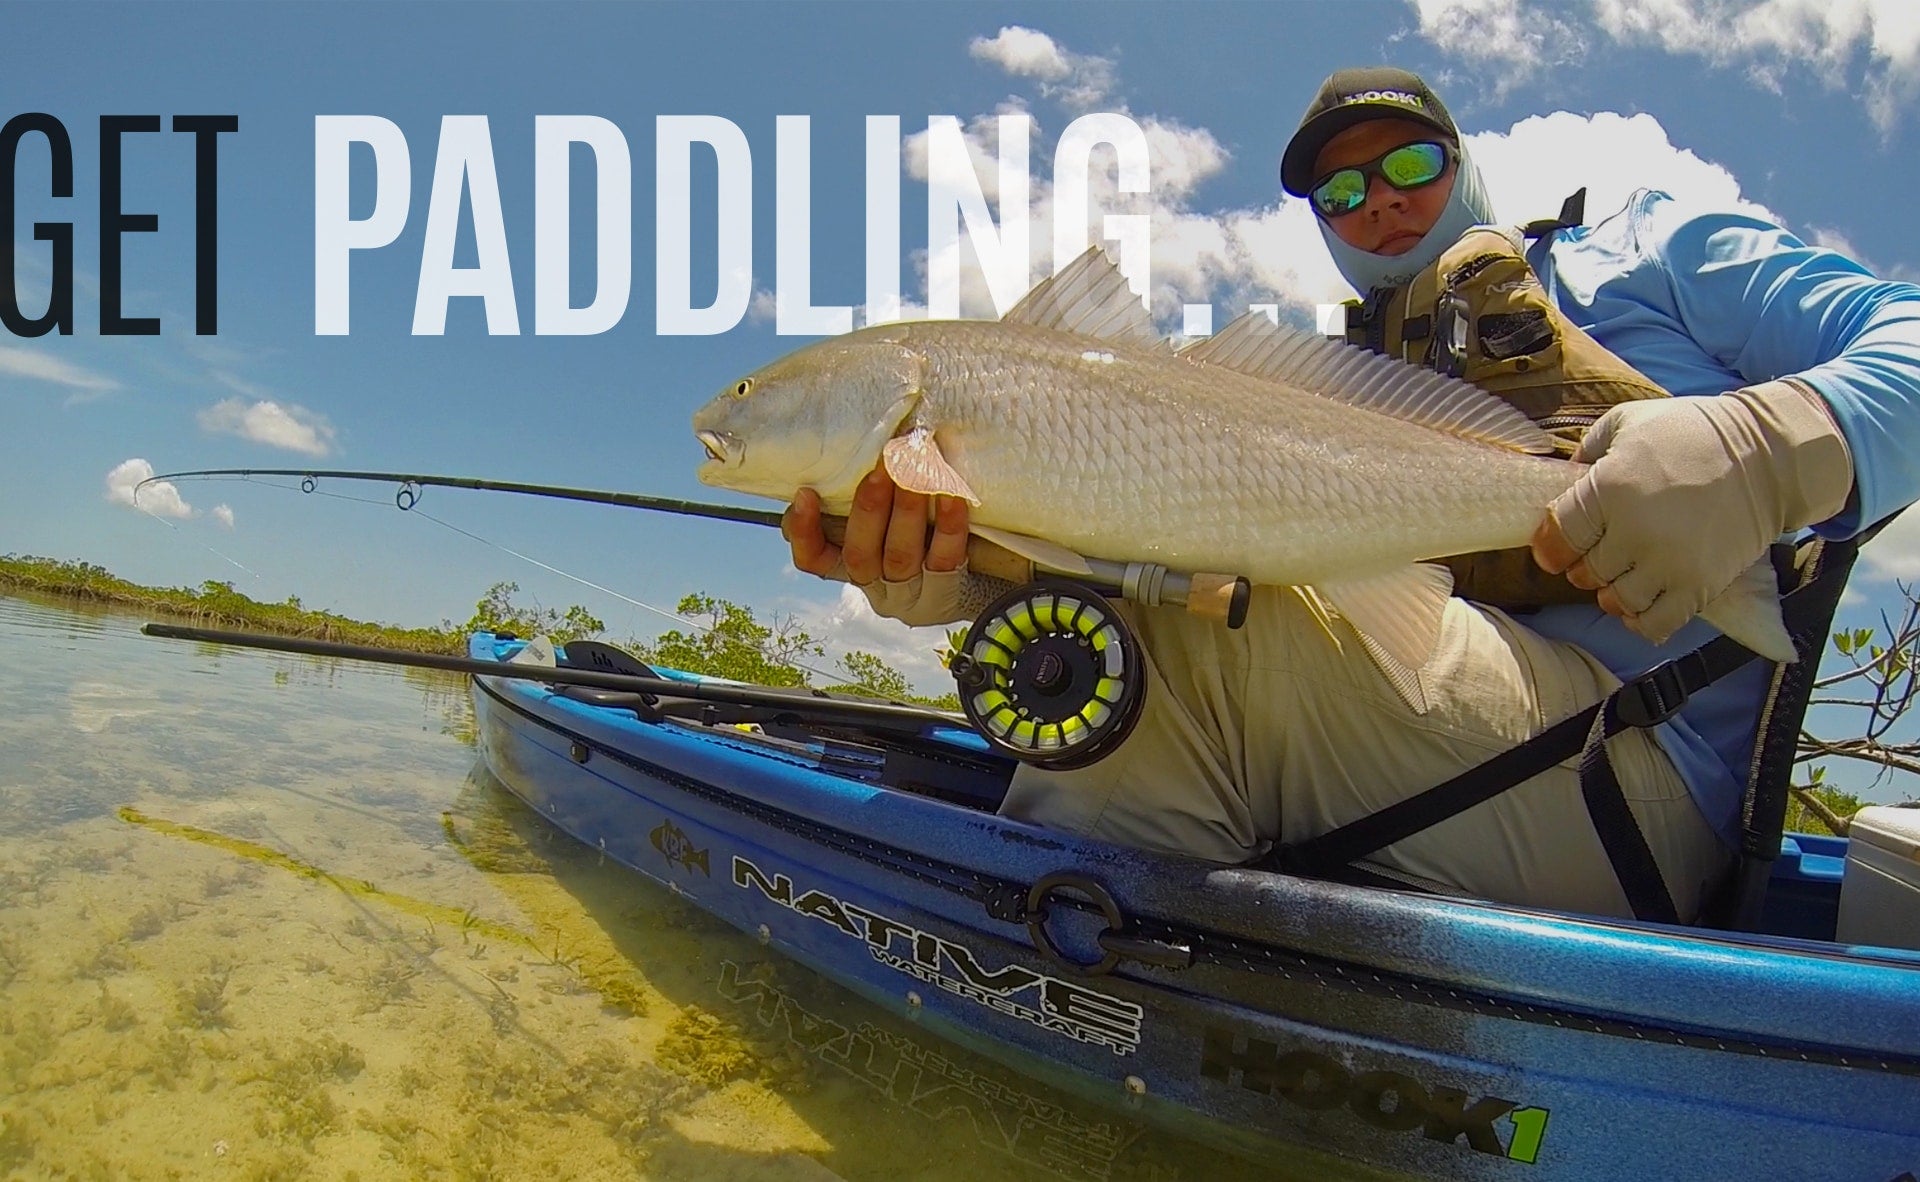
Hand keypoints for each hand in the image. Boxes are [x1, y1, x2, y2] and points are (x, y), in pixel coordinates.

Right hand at [783, 466, 983, 625]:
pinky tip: (952, 495)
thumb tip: (842, 451)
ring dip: (907, 510)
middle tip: (883, 465)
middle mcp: (875, 584)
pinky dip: (949, 525)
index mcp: (849, 566)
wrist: (971, 584)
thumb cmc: (916, 535)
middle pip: (861, 554)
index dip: (804, 531)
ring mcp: (911, 592)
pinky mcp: (947, 588)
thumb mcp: (883, 524)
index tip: (805, 493)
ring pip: (900, 555)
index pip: (814, 559)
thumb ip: (862, 499)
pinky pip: (945, 557)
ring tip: (918, 471)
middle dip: (869, 508)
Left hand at [1530, 382, 1851, 644]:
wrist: (1769, 454)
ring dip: (1614, 593)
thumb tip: (1564, 479)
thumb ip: (1587, 450)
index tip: (1559, 546)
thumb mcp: (1628, 422)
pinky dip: (1642, 620)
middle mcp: (1634, 531)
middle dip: (1586, 566)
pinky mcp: (1699, 585)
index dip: (1552, 546)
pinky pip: (1655, 623)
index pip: (1557, 538)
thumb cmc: (1692, 431)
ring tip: (1626, 575)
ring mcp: (1668, 563)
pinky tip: (1645, 601)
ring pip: (1616, 601)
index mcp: (1608, 489)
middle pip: (1586, 572)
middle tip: (1603, 553)